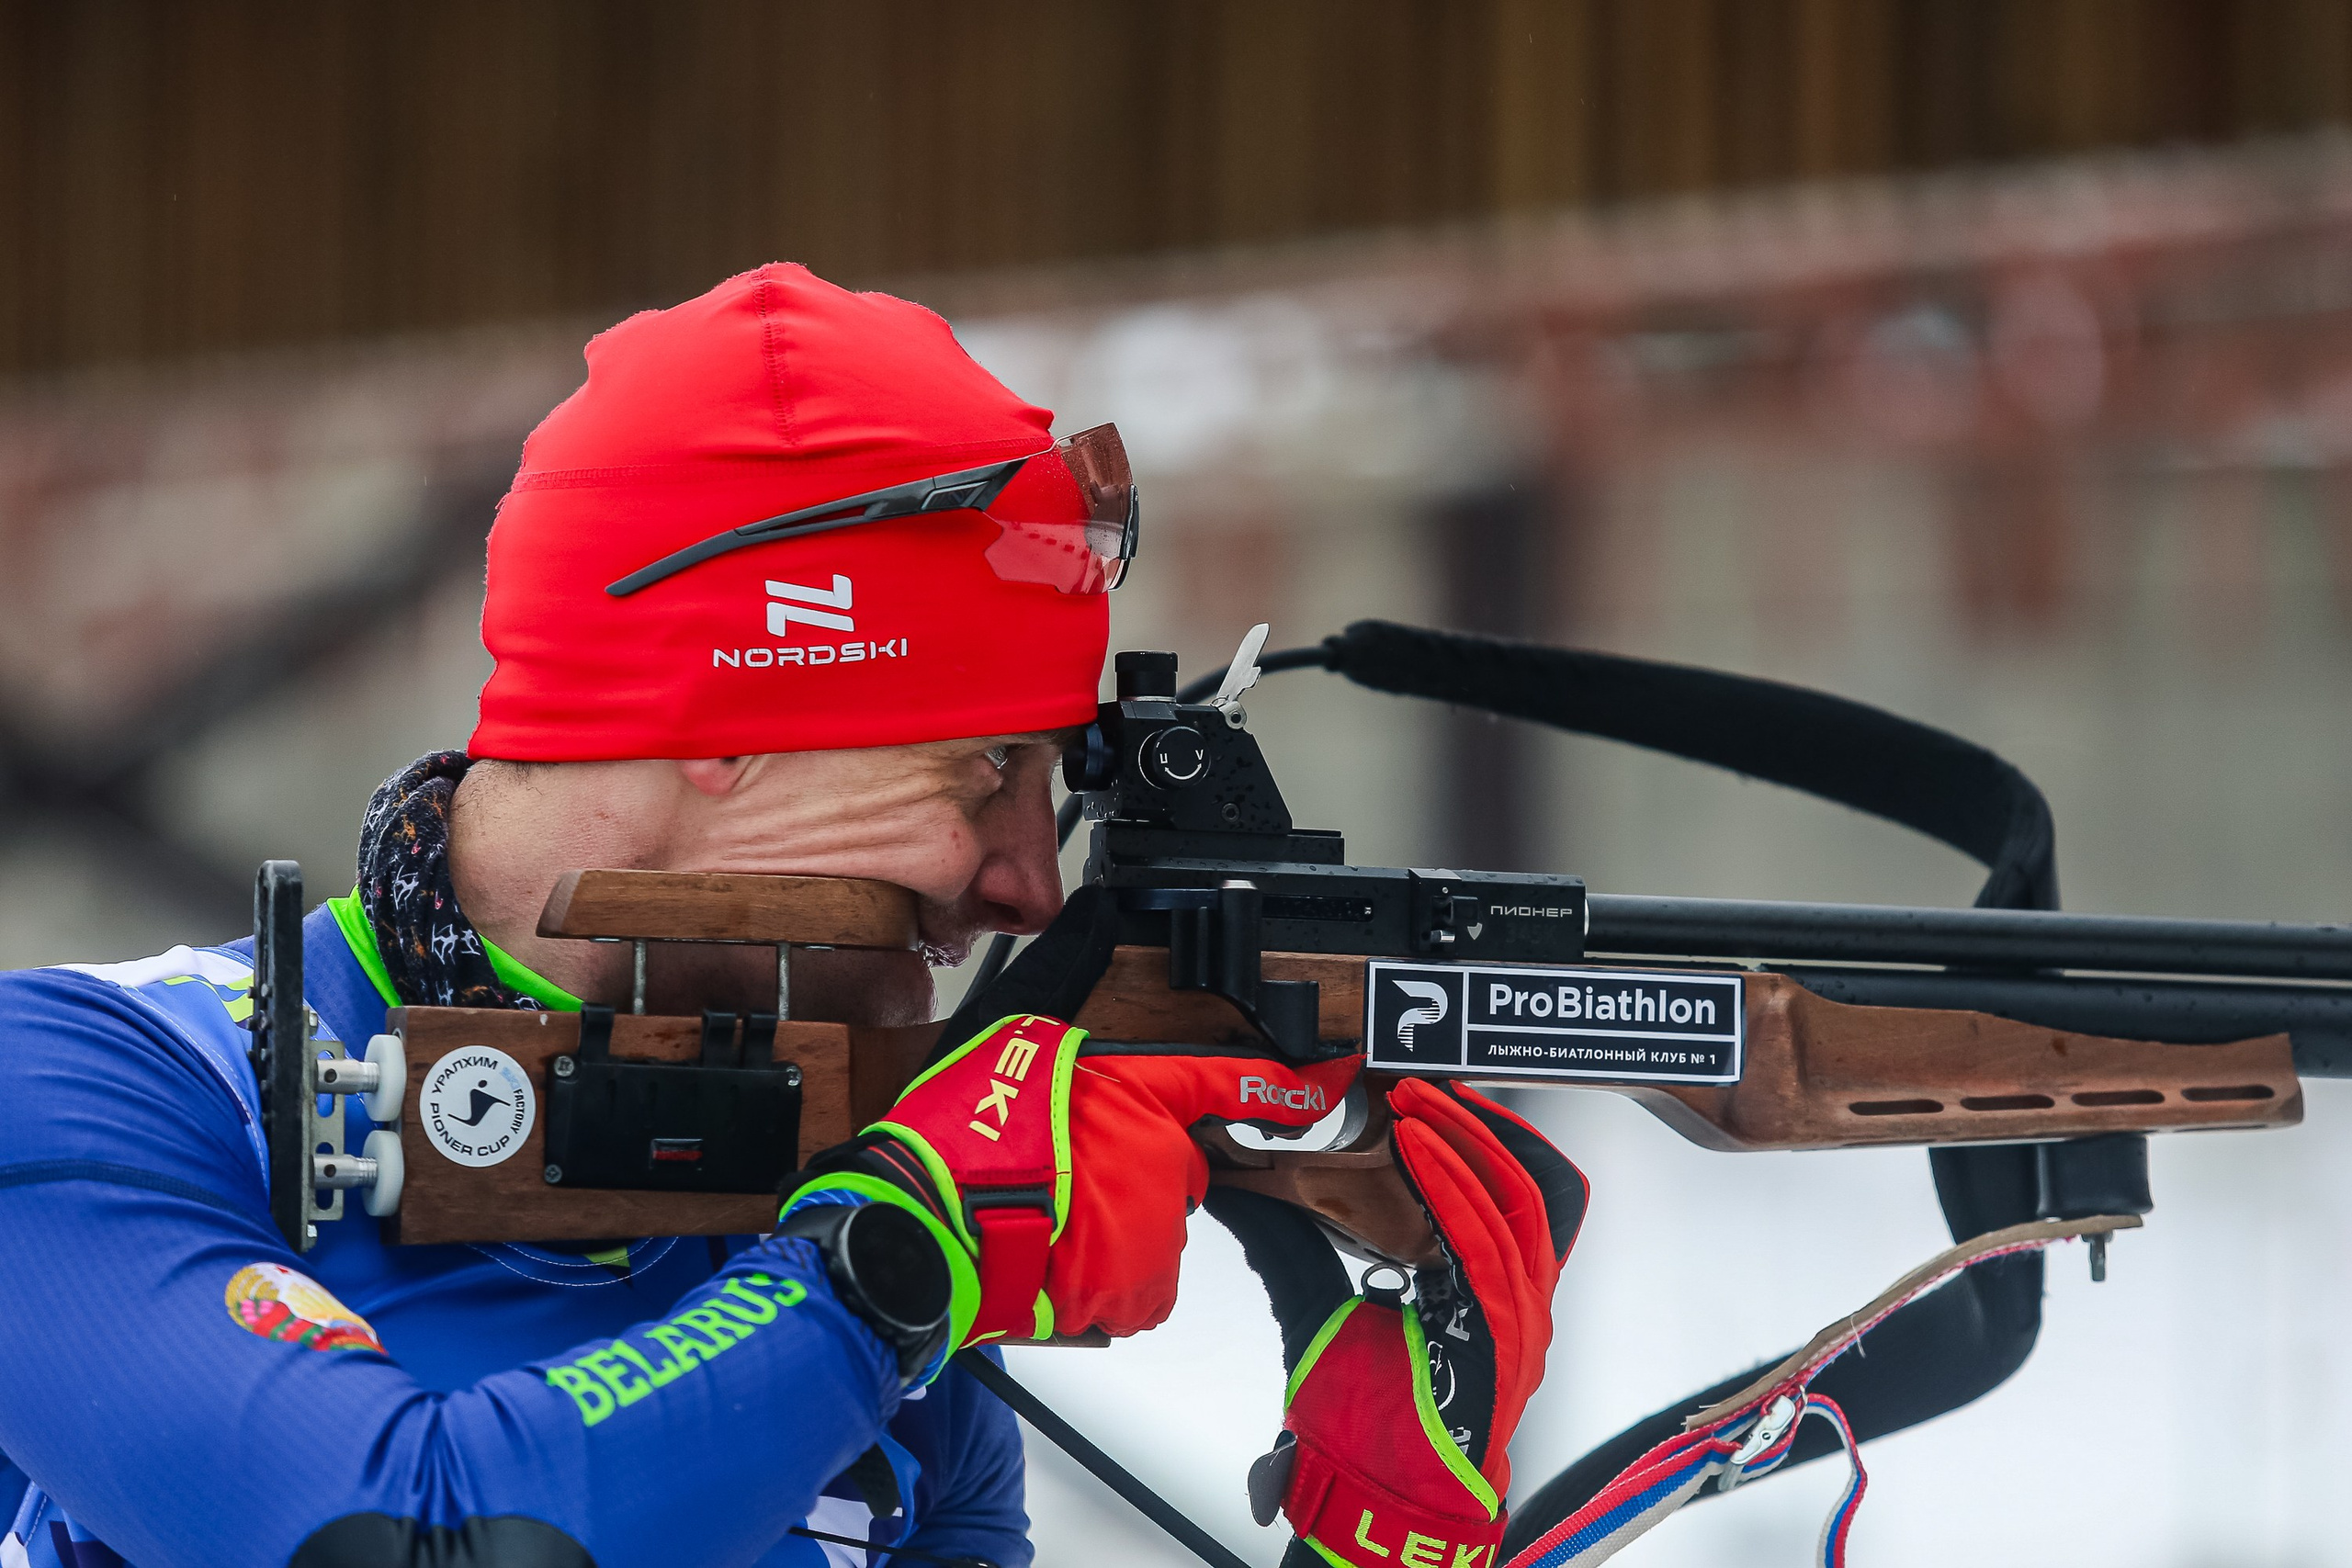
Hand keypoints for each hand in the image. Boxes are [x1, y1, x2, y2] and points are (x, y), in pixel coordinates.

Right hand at [789, 886, 1360, 1354]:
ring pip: (1153, 1220)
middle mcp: (1161, 1164)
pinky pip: (1139, 1281)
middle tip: (1057, 1165)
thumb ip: (1066, 975)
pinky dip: (1104, 1274)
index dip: (1294, 1082)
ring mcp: (1153, 1233)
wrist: (920, 1232)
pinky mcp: (1133, 1294)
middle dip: (1129, 1161)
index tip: (1332, 1077)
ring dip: (1113, 1219)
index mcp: (1139, 1096)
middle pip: (1174, 1160)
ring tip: (1043, 1212)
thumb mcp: (1011, 1027)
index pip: (1234, 1082)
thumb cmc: (954, 1137)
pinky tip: (1053, 1253)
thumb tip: (1097, 917)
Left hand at [1209, 1080, 1585, 1567]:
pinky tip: (1422, 1152)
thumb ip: (1293, 1249)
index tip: (1424, 1094)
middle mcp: (1514, 1300)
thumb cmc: (1364, 1426)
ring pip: (1514, 1203)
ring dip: (1464, 1143)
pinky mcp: (1503, 1339)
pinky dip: (1454, 1190)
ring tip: (1418, 1103)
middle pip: (1522, 1184)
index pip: (1504, 1190)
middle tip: (1423, 1084)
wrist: (1375, 1502)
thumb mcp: (1319, 1309)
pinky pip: (1488, 1248)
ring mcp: (1519, 1321)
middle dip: (1474, 1124)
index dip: (1472, 1135)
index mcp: (1483, 1290)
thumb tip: (1243, 1194)